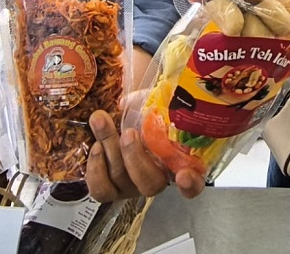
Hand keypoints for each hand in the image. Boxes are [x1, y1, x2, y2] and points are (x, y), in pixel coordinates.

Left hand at [83, 110, 204, 201]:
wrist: (120, 118)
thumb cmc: (145, 110)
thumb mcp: (155, 102)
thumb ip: (155, 101)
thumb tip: (134, 100)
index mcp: (178, 159)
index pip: (194, 182)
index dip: (191, 184)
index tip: (184, 175)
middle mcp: (157, 178)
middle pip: (150, 183)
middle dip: (136, 158)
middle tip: (128, 132)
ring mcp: (132, 186)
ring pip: (121, 180)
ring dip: (109, 148)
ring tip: (101, 120)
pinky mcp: (109, 188)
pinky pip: (101, 189)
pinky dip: (95, 168)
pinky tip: (96, 145)